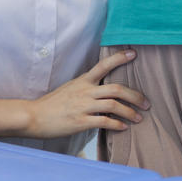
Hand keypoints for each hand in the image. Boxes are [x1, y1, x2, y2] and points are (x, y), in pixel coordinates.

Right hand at [25, 49, 148, 138]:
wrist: (35, 116)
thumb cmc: (53, 103)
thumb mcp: (70, 88)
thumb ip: (87, 86)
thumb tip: (103, 89)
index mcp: (83, 80)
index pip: (104, 65)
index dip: (120, 58)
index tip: (134, 53)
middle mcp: (85, 91)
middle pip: (116, 88)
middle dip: (135, 95)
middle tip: (146, 102)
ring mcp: (83, 106)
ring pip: (113, 105)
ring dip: (130, 111)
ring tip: (139, 117)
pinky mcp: (80, 122)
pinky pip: (104, 122)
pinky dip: (117, 124)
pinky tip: (123, 128)